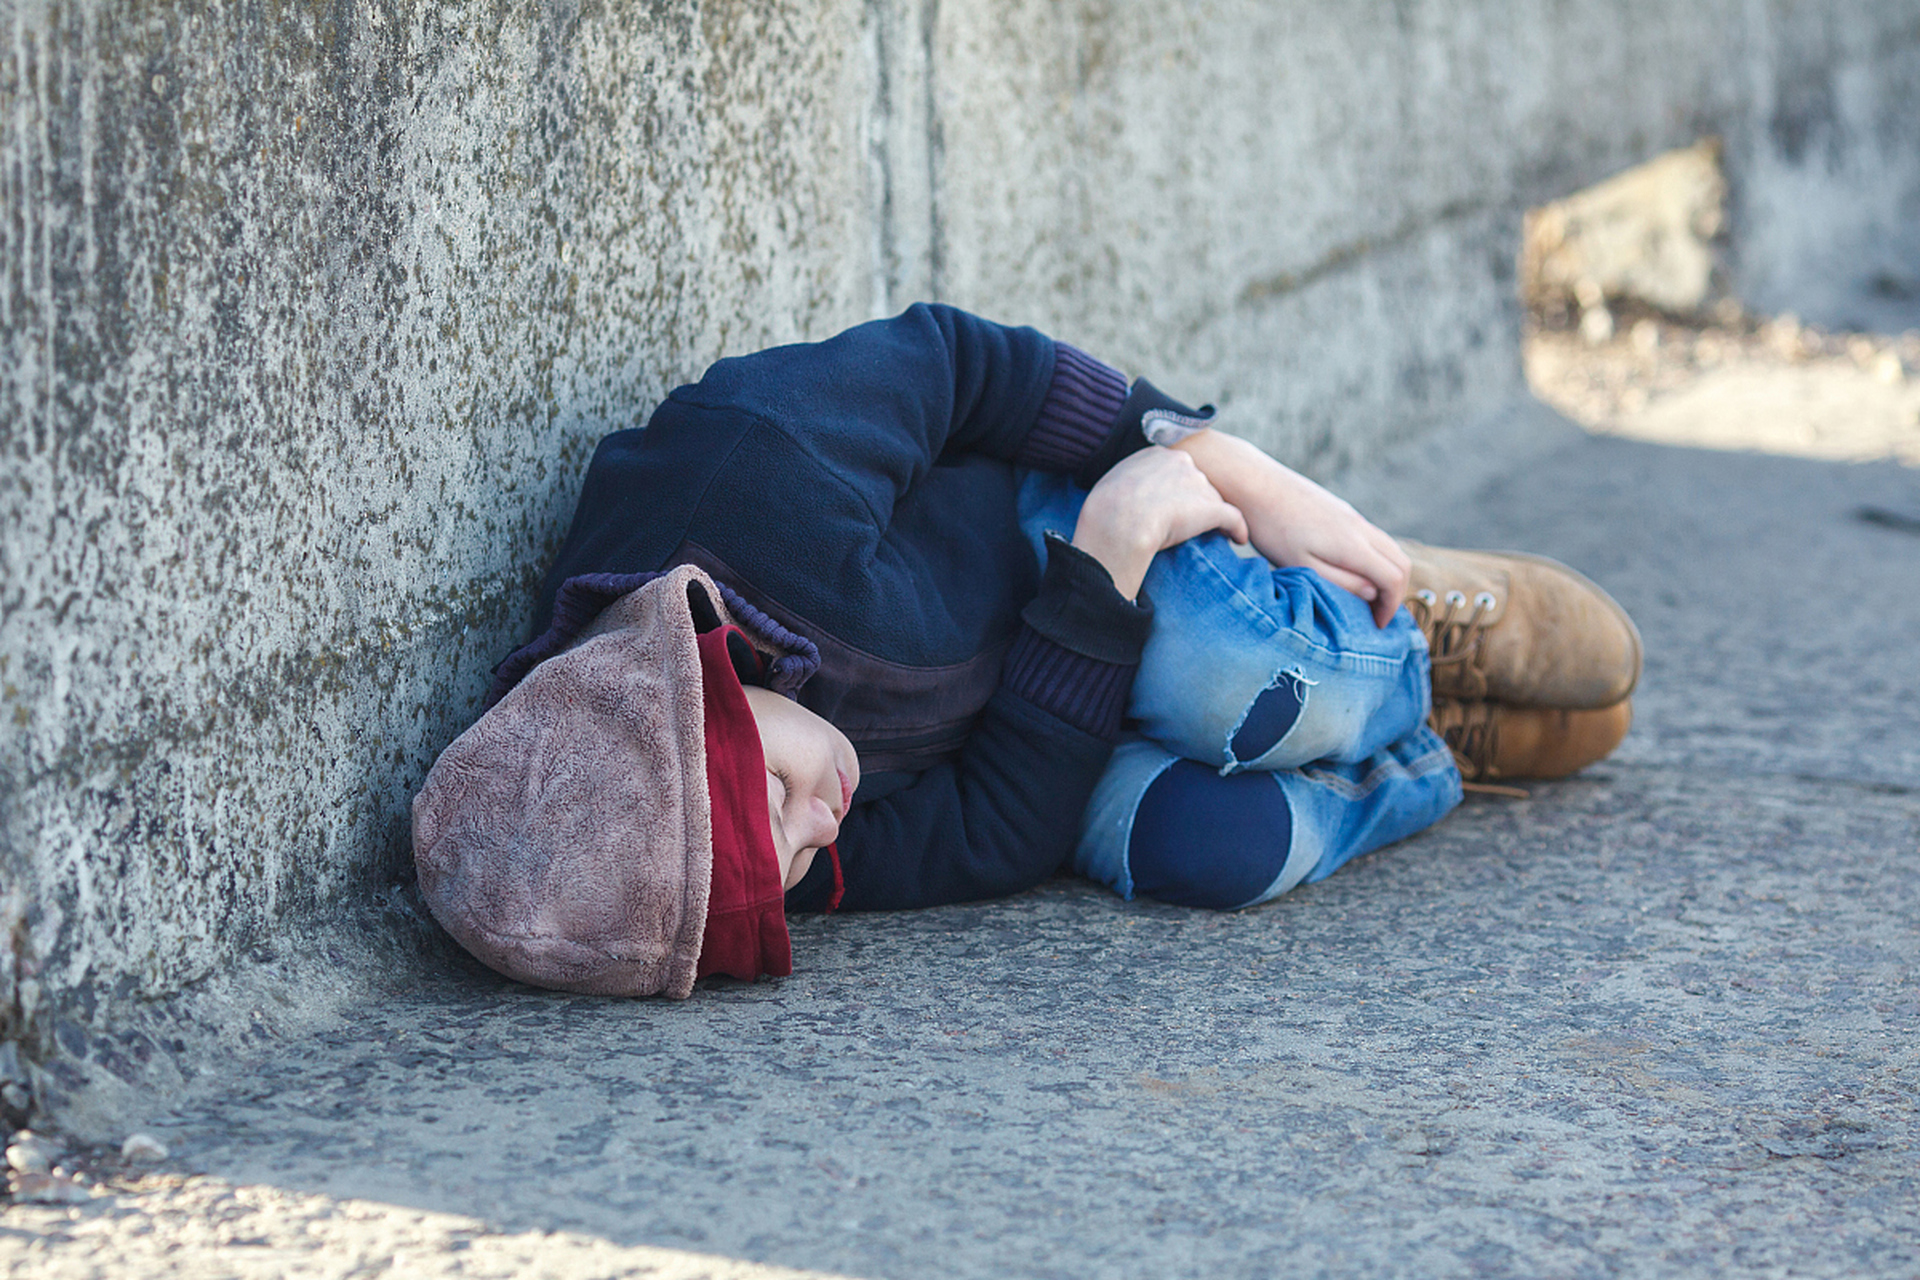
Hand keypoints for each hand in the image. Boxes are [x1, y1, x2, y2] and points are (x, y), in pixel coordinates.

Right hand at [1072, 447, 1249, 599]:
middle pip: (1197, 483)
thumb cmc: (1105, 511)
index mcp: (1157, 454)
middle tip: (1189, 523)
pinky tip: (1238, 540)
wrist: (1118, 523)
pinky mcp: (1211, 508)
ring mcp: (1198, 484)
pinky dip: (1238, 529)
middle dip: (1195, 501)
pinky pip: (1233, 518)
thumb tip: (1128, 494)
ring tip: (1210, 536)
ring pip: (1213, 501)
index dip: (1175, 490)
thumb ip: (1126, 481)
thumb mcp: (1110, 483)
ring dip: (1212, 517)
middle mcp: (1182, 462)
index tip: (1172, 507)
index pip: (1176, 470)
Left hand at [1173, 430, 1409, 626]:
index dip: (1392, 606)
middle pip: (1400, 561)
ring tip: (1365, 596)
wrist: (1254, 483)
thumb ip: (1341, 581)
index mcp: (1353, 545)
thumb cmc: (1272, 530)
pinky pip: (1372, 536)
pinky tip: (1351, 570)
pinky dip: (1375, 558)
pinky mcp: (1341, 510)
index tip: (1377, 625)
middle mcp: (1360, 527)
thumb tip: (1373, 593)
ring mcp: (1352, 515)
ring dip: (1387, 573)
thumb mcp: (1302, 566)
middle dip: (1396, 592)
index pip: (1395, 578)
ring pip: (1389, 546)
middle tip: (1376, 614)